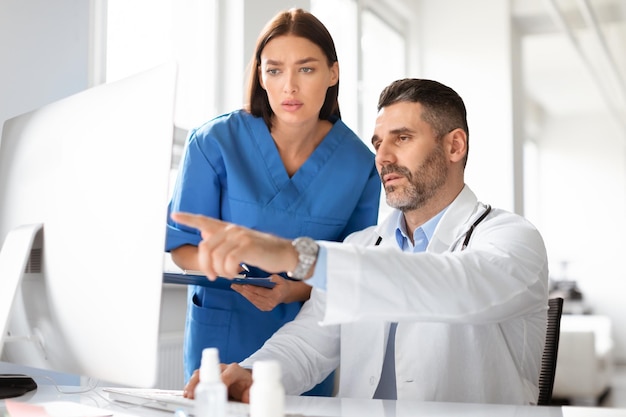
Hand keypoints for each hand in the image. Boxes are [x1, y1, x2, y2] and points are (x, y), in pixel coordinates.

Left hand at [171, 212, 297, 280]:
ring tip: (231, 274)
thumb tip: (204, 235)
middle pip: (205, 247)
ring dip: (221, 272)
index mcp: (229, 229)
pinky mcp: (247, 246)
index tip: (175, 215)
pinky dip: (230, 272)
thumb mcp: (242, 244)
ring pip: (215, 257)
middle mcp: (232, 229)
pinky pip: (228, 262)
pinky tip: (239, 271)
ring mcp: (240, 236)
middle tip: (214, 277)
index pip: (205, 220)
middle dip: (206, 267)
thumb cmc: (264, 252)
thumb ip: (223, 241)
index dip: (189, 219)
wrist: (287, 253)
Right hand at [182, 363, 252, 402]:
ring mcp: (212, 371)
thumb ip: (250, 393)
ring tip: (189, 395)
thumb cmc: (245, 385)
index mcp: (234, 370)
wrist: (242, 381)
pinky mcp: (205, 376)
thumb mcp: (251, 388)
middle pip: (210, 370)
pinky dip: (190, 386)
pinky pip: (196, 378)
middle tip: (197, 393)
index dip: (222, 381)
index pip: (227, 374)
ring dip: (193, 384)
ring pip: (200, 373)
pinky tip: (187, 394)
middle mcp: (222, 368)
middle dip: (203, 381)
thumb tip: (247, 397)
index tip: (218, 390)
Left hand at [232, 274, 313, 310]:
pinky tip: (241, 291)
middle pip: (254, 297)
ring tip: (236, 287)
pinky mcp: (264, 308)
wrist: (286, 294)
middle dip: (243, 291)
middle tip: (235, 285)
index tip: (243, 285)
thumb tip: (266, 279)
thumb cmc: (282, 284)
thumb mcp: (281, 279)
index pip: (261, 292)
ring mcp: (267, 307)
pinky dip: (247, 296)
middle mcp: (271, 303)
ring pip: (252, 300)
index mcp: (275, 296)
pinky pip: (253, 302)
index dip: (251, 288)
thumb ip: (274, 278)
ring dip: (243, 294)